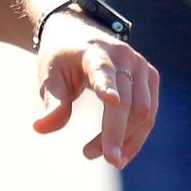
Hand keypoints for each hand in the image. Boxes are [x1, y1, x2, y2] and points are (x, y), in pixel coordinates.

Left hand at [31, 14, 158, 167]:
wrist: (78, 33)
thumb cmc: (61, 58)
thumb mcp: (49, 76)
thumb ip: (52, 103)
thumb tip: (40, 129)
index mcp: (94, 52)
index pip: (102, 70)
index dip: (106, 85)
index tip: (110, 100)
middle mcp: (124, 57)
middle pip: (126, 101)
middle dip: (115, 133)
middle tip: (97, 157)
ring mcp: (141, 67)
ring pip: (143, 111)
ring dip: (125, 139)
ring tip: (98, 155)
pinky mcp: (150, 78)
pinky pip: (149, 113)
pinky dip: (135, 135)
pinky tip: (118, 152)